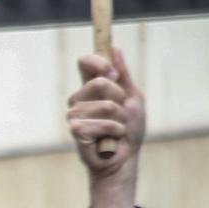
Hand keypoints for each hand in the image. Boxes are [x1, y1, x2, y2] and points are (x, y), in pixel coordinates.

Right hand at [67, 50, 144, 207]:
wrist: (124, 158)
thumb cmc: (129, 130)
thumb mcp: (133, 98)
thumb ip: (124, 75)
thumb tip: (116, 49)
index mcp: (91, 88)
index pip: (85, 63)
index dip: (98, 62)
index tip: (113, 73)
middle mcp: (79, 99)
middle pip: (99, 82)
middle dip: (120, 98)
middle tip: (121, 113)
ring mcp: (75, 115)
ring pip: (105, 105)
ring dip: (120, 119)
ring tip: (117, 129)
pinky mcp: (76, 130)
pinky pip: (100, 123)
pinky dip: (114, 131)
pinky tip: (111, 139)